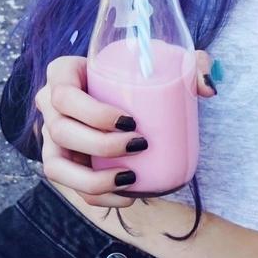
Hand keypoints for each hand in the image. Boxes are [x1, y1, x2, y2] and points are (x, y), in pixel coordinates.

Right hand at [34, 49, 216, 207]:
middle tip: (140, 145)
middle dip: (100, 145)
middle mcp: (50, 107)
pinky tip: (128, 196)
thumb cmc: (139, 73)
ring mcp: (52, 138)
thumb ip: (193, 64)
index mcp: (63, 74)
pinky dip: (98, 196)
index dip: (91, 112)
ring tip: (131, 179)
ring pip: (56, 167)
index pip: (63, 93)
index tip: (130, 120)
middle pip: (61, 131)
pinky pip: (71, 188)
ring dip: (92, 179)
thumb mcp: (164, 60)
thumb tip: (207, 89)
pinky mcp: (64, 164)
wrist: (126, 95)